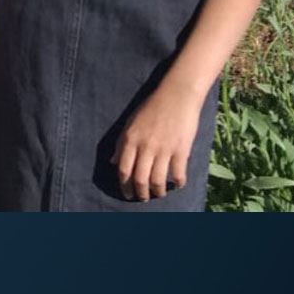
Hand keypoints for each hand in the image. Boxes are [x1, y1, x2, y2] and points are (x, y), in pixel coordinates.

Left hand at [111, 81, 202, 201]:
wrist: (177, 94)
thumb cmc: (152, 106)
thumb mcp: (130, 122)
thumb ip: (121, 143)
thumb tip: (112, 161)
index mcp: (130, 139)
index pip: (123, 170)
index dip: (124, 186)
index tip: (127, 194)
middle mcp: (145, 146)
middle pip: (139, 179)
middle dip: (140, 194)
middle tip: (143, 199)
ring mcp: (164, 149)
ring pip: (157, 181)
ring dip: (158, 192)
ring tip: (159, 193)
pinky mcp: (181, 150)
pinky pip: (178, 174)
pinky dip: (178, 183)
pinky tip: (178, 184)